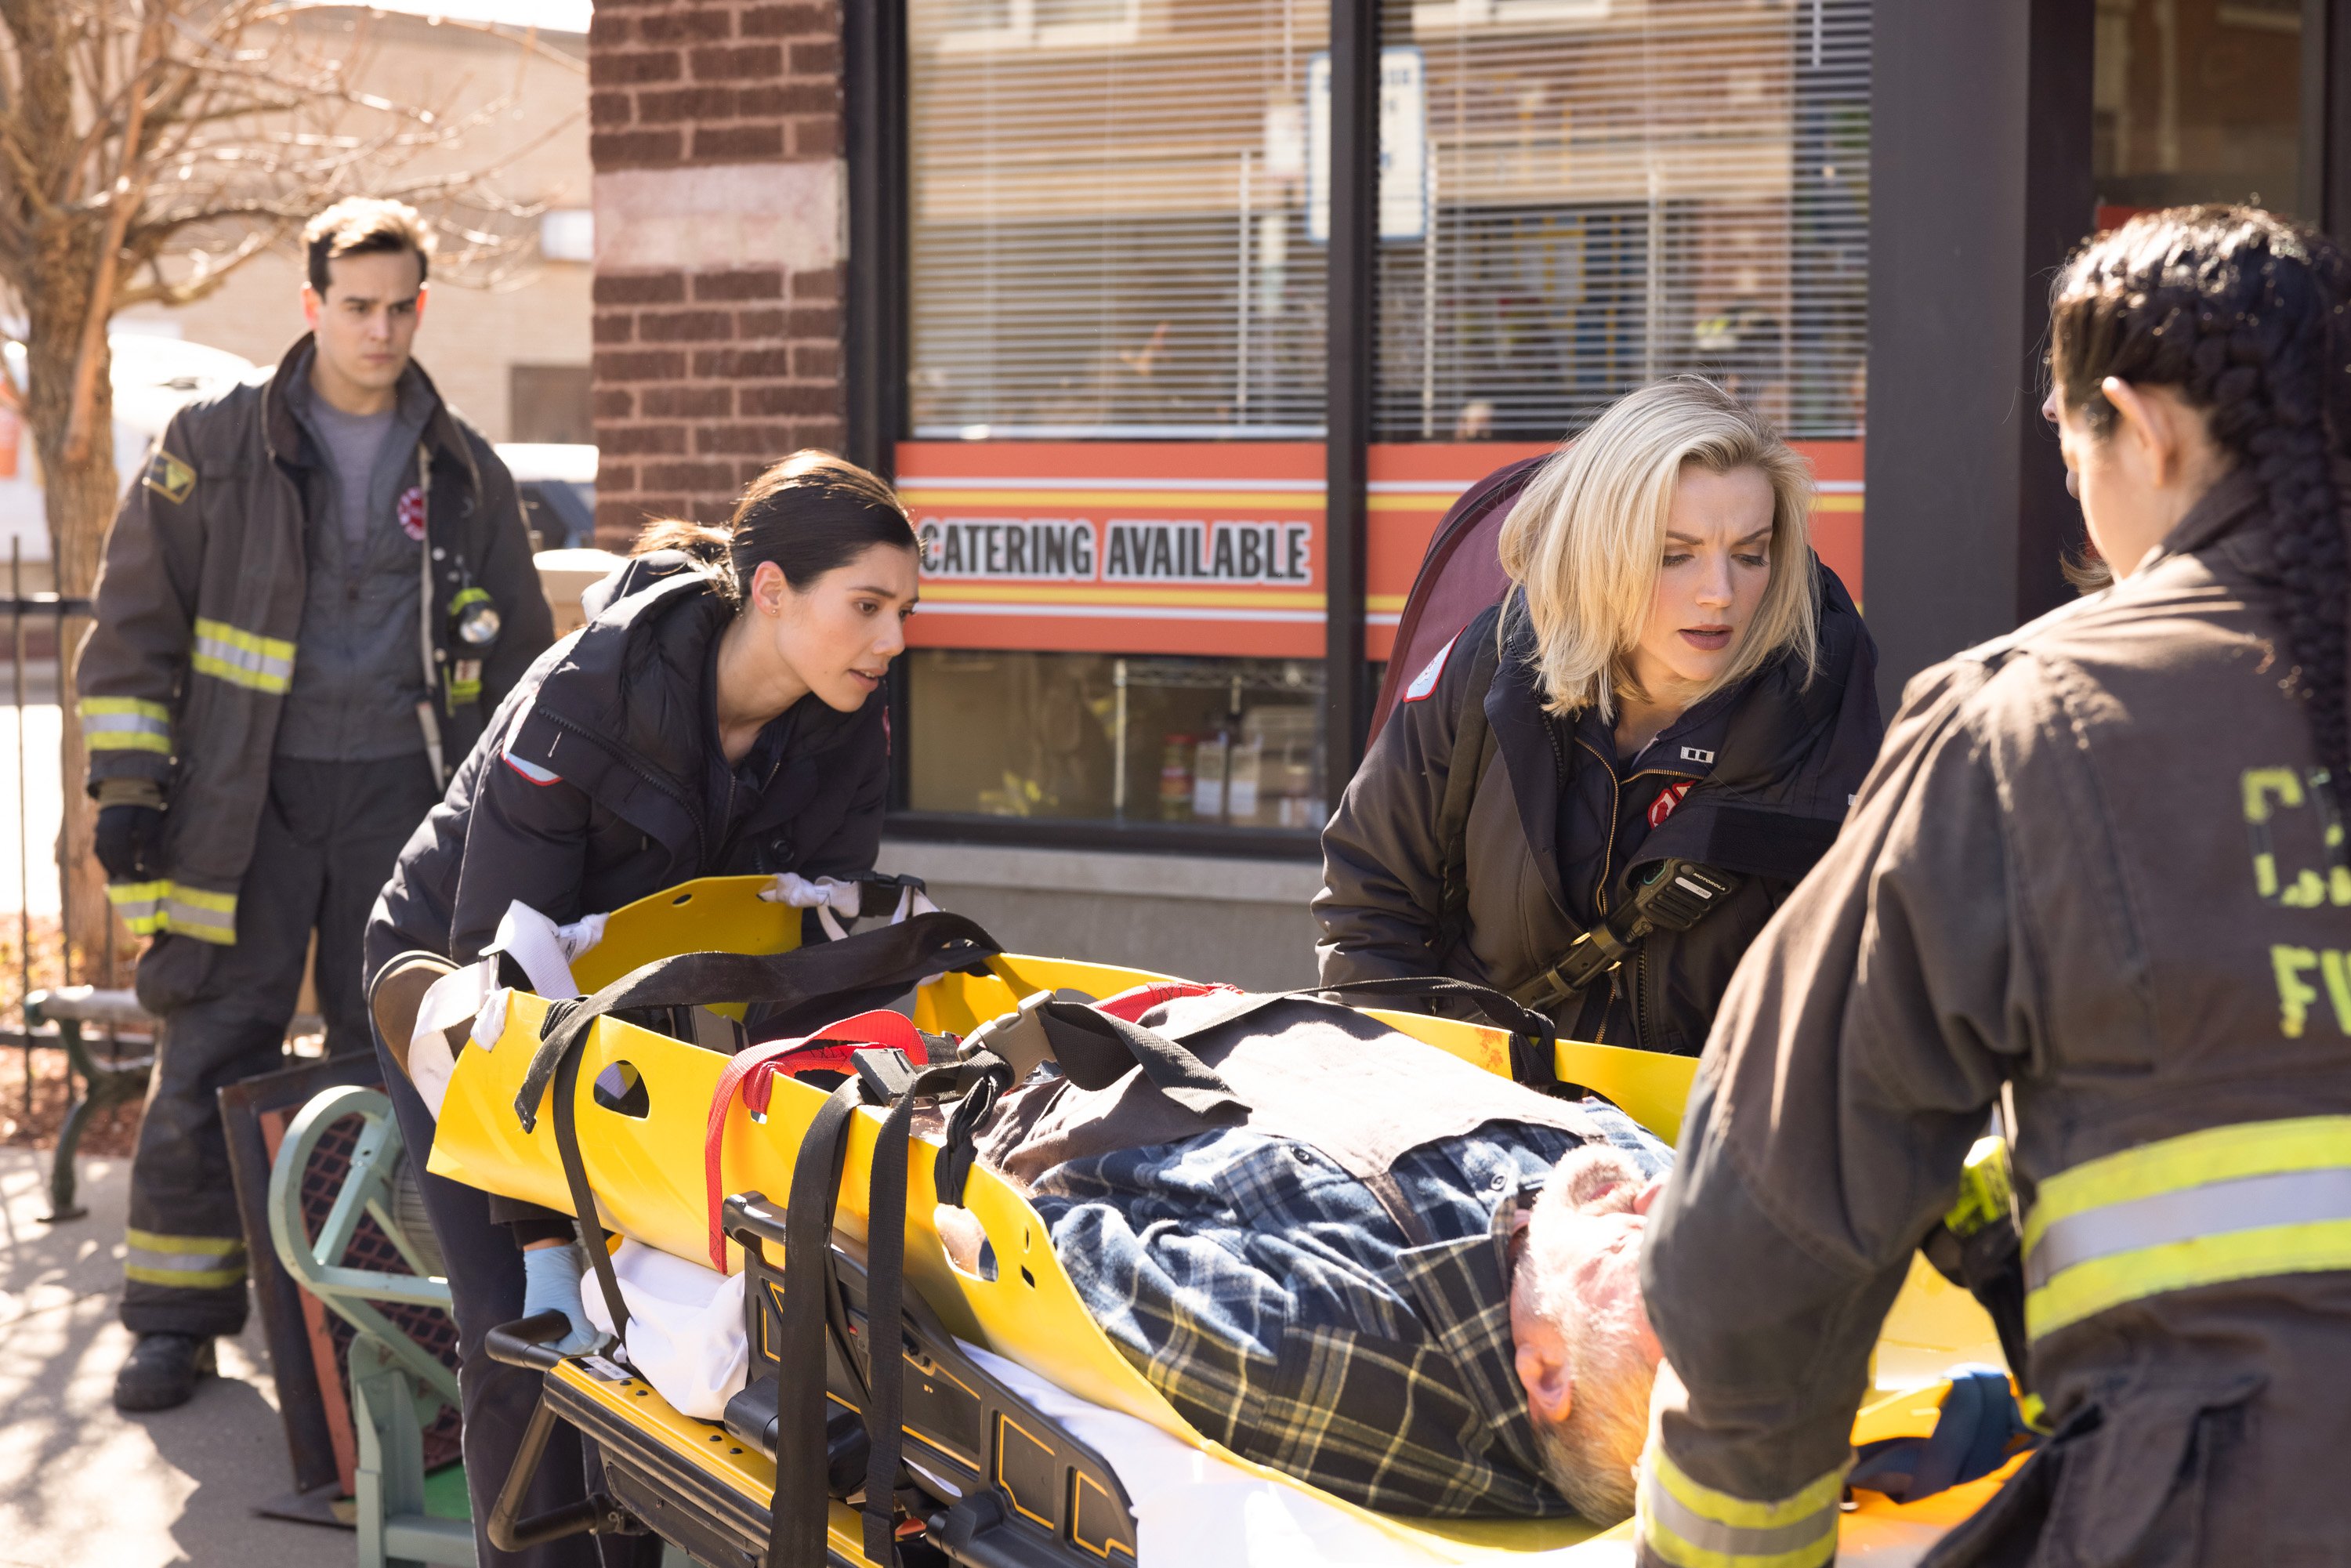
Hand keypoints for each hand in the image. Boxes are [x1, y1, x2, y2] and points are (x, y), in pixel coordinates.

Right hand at [94, 804, 163, 881]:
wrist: (127, 784)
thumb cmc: (142, 802)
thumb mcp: (150, 821)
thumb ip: (150, 844)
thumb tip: (155, 869)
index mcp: (115, 831)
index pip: (122, 859)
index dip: (134, 873)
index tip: (147, 880)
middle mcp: (102, 833)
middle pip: (112, 860)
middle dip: (127, 873)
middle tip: (142, 881)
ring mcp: (99, 831)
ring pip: (103, 856)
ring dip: (115, 868)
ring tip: (128, 878)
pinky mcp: (99, 830)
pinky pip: (100, 850)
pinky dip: (108, 860)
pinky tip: (115, 869)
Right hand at [520, 1240, 609, 1356]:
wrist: (555, 1251)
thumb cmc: (553, 1275)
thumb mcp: (569, 1302)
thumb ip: (580, 1324)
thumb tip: (592, 1340)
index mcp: (541, 1331)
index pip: (563, 1348)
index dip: (579, 1343)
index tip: (593, 1336)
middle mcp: (550, 1326)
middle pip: (574, 1342)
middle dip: (589, 1336)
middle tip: (602, 1328)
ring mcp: (561, 1317)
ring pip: (580, 1331)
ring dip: (592, 1327)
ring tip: (601, 1320)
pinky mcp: (570, 1307)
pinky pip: (583, 1319)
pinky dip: (591, 1317)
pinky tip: (598, 1312)